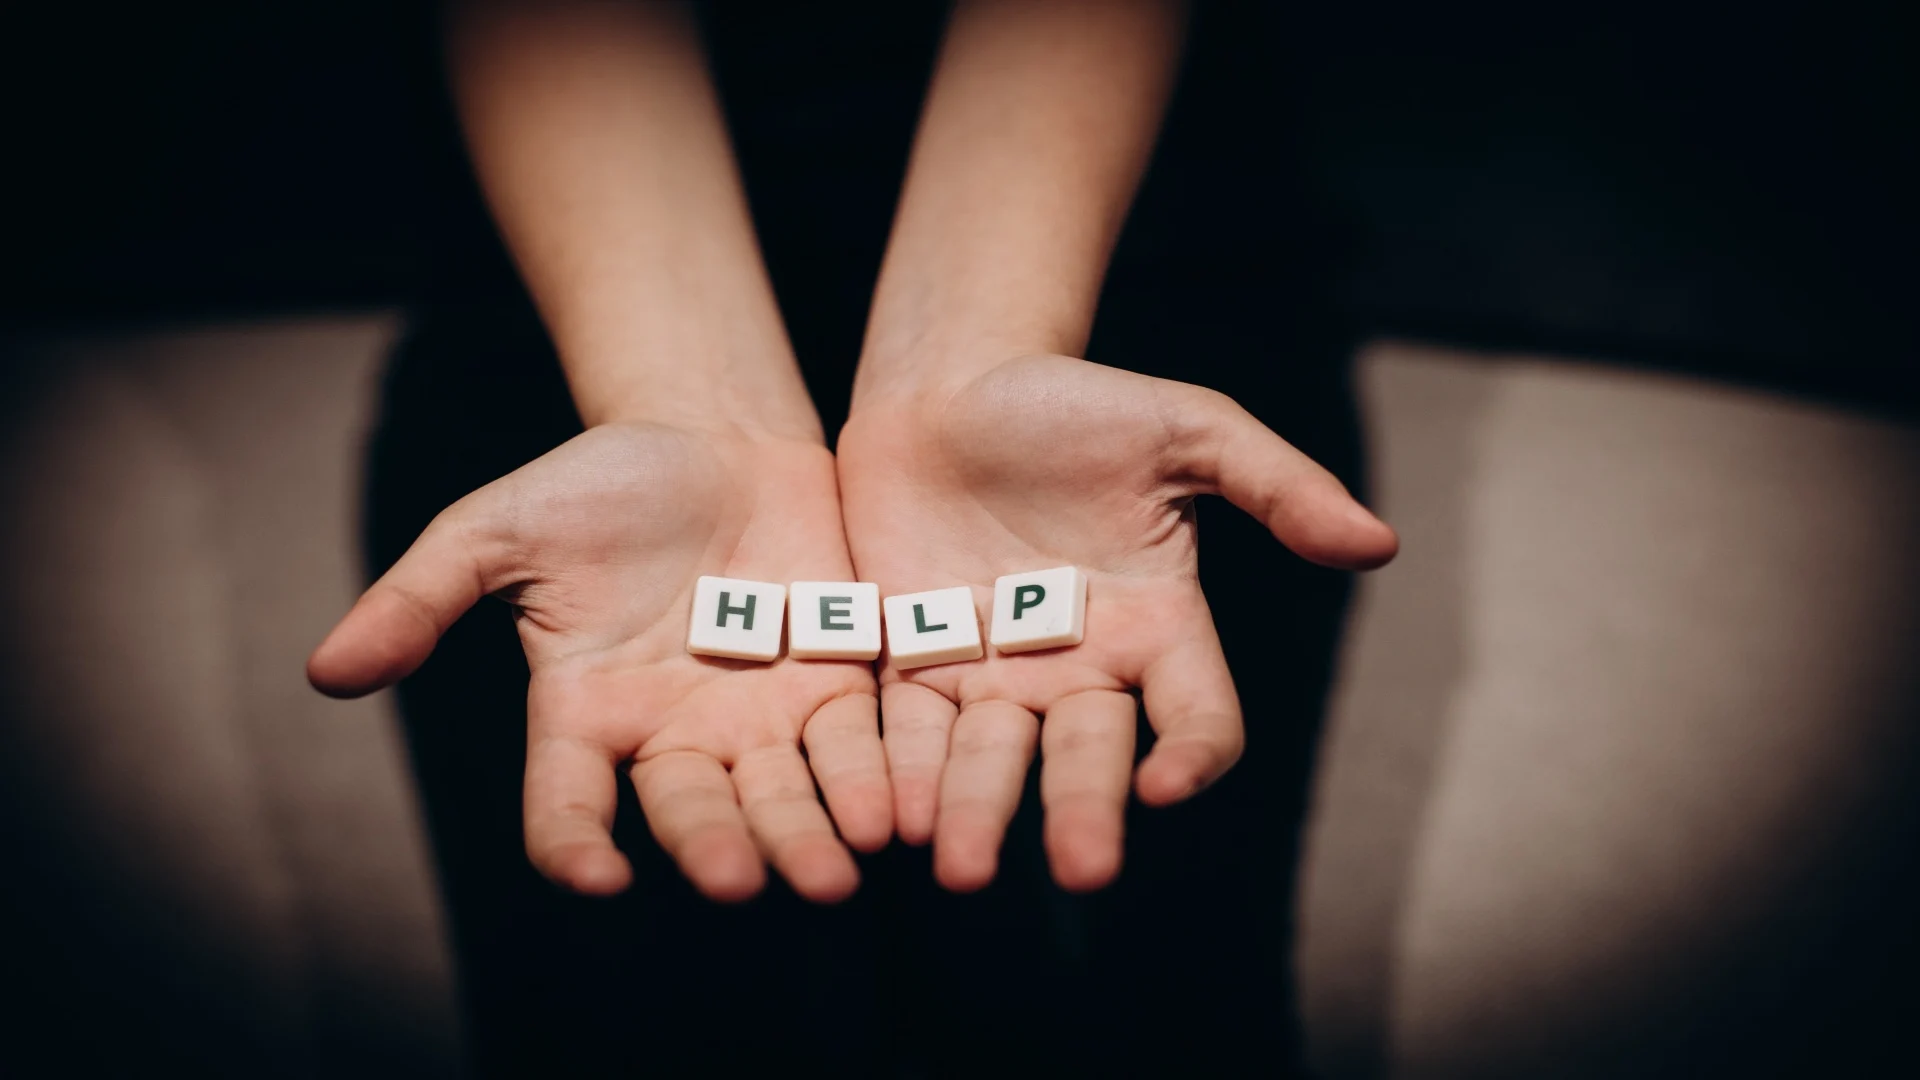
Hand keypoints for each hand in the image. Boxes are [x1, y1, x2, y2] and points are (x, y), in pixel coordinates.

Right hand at [307, 423, 888, 902]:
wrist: (712, 433)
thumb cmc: (597, 481)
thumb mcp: (496, 527)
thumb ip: (421, 598)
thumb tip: (322, 673)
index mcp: (585, 714)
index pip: (568, 804)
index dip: (573, 843)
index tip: (593, 873)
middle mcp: (674, 735)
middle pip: (691, 810)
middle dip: (716, 846)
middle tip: (742, 881)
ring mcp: (759, 717)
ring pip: (782, 794)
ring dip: (806, 835)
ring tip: (833, 871)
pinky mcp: (836, 683)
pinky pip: (855, 744)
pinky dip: (870, 779)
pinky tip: (892, 810)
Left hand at [837, 354, 1396, 892]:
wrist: (949, 385)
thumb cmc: (1072, 404)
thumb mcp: (1184, 427)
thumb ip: (1276, 484)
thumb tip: (1382, 543)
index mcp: (1158, 627)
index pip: (1196, 714)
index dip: (1191, 752)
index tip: (1166, 780)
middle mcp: (1079, 670)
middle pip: (1088, 757)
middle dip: (1081, 810)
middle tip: (1078, 870)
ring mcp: (991, 676)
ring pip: (991, 760)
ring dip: (978, 812)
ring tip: (959, 865)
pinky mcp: (911, 668)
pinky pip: (909, 732)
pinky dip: (903, 774)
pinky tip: (896, 817)